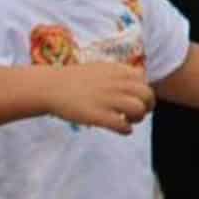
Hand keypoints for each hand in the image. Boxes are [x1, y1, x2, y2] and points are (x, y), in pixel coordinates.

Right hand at [38, 61, 156, 134]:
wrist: (51, 87)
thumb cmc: (76, 80)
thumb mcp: (102, 68)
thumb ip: (121, 73)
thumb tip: (140, 77)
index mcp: (119, 71)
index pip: (144, 82)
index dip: (143, 93)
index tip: (135, 100)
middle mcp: (117, 83)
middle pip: (147, 96)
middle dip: (146, 107)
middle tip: (136, 113)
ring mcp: (108, 99)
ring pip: (139, 110)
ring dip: (137, 118)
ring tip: (128, 121)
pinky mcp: (98, 116)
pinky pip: (123, 126)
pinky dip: (126, 129)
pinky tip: (121, 129)